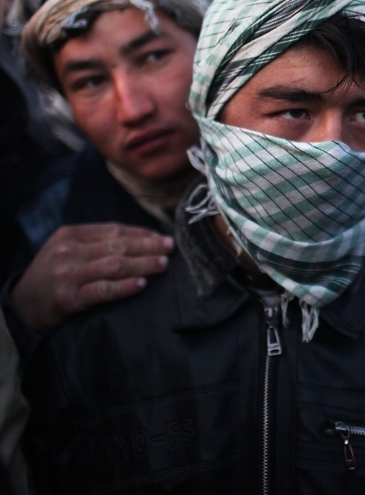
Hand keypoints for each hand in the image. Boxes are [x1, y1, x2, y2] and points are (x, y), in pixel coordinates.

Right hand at [12, 223, 173, 329]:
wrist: (22, 304)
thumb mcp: (67, 249)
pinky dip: (125, 287)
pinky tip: (142, 285)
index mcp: (70, 234)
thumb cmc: (54, 273)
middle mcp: (68, 251)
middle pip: (118, 246)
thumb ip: (96, 241)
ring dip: (143, 264)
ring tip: (163, 264)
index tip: (162, 236)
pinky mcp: (68, 299)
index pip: (114, 230)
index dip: (141, 233)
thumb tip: (142, 238)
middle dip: (148, 246)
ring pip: (114, 266)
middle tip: (171, 247)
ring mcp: (68, 275)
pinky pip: (103, 291)